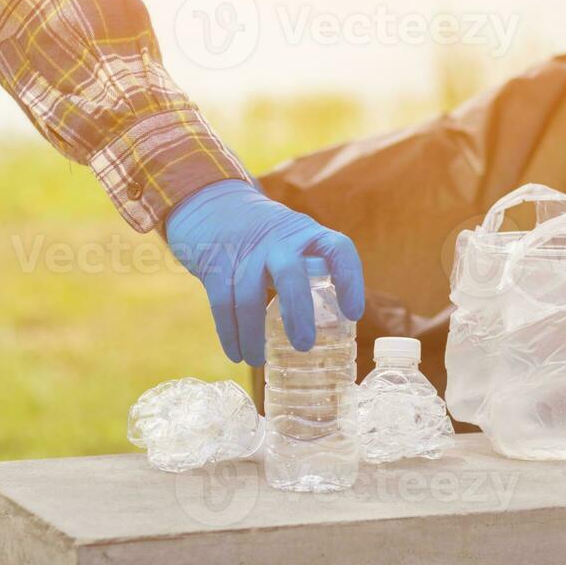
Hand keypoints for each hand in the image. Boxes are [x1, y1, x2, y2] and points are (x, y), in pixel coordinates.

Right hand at [165, 179, 365, 365]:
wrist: (212, 203)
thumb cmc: (263, 234)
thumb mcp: (292, 239)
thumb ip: (310, 269)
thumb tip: (333, 322)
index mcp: (305, 233)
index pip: (338, 249)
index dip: (350, 280)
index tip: (353, 313)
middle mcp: (277, 240)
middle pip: (290, 274)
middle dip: (297, 311)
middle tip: (304, 345)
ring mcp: (244, 251)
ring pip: (249, 296)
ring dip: (253, 334)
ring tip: (258, 361)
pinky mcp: (215, 264)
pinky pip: (223, 304)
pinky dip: (229, 333)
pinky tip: (236, 353)